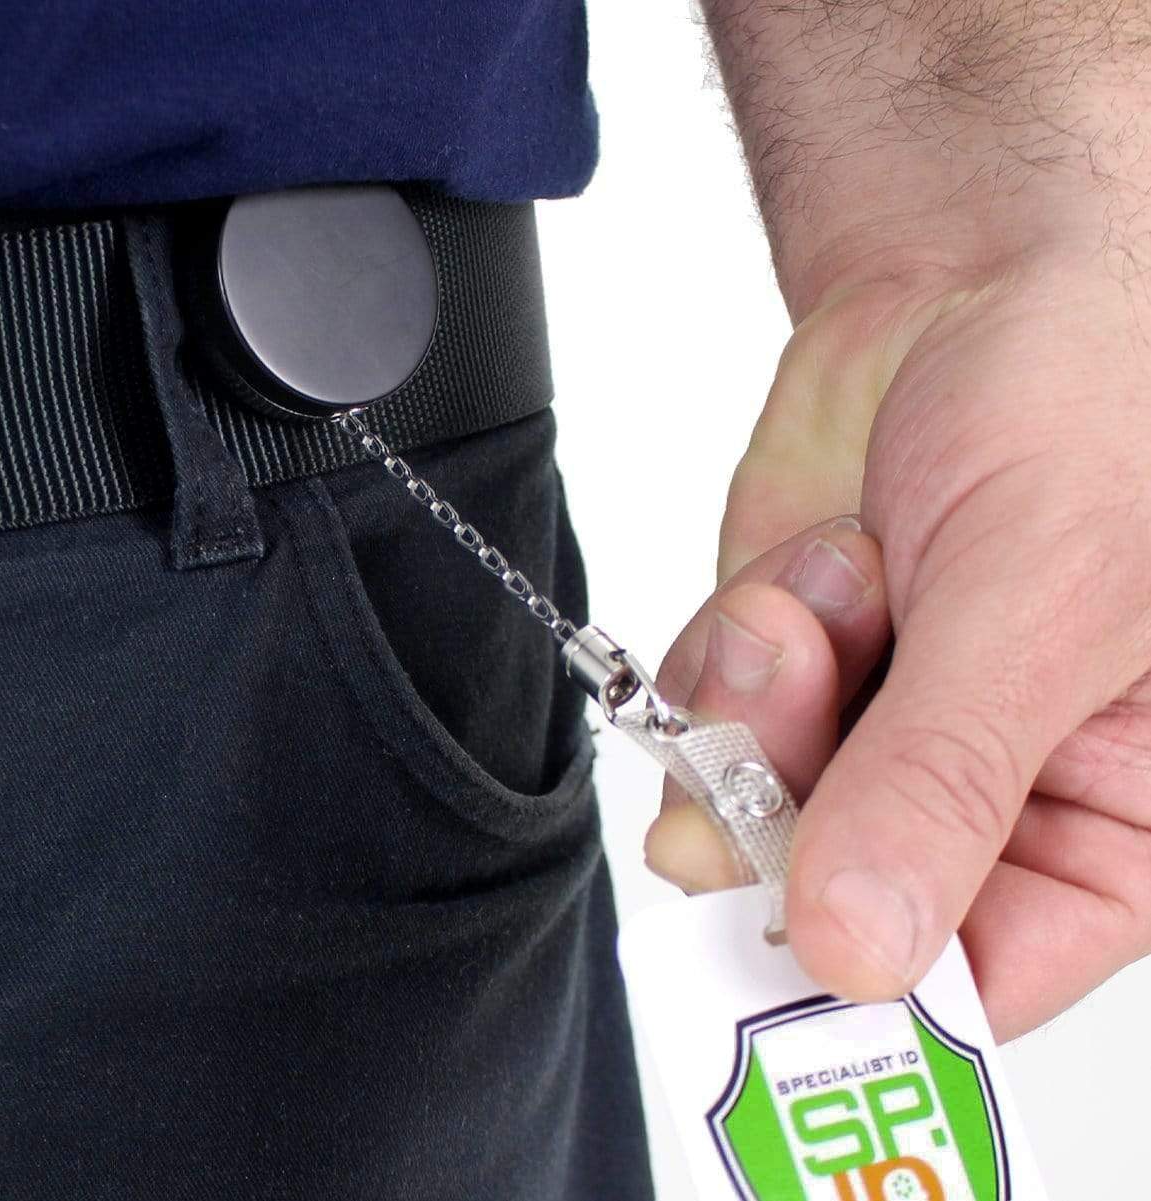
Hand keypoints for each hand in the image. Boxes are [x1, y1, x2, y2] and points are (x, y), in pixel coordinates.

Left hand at [646, 256, 1150, 1040]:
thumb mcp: (1046, 600)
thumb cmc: (1086, 405)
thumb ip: (947, 781)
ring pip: (751, 803)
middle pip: (833, 891)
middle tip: (811, 676)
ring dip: (768, 693)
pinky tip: (807, 568)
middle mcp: (981, 793)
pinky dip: (731, 645)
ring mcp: (868, 734)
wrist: (972, 288)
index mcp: (1110, 811)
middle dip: (795, 791)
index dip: (879, 980)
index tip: (786, 945)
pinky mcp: (789, 674)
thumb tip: (863, 946)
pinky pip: (707, 720)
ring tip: (842, 578)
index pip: (985, 977)